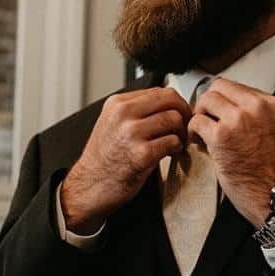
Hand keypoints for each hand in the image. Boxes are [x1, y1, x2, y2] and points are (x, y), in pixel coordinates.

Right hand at [61, 88, 190, 231]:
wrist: (90, 184)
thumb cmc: (104, 158)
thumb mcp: (113, 123)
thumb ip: (136, 110)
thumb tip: (167, 103)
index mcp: (118, 103)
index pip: (160, 91)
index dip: (177, 103)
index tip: (181, 114)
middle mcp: (123, 114)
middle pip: (170, 100)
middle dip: (184, 114)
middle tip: (184, 127)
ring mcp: (132, 133)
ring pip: (174, 119)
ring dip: (180, 133)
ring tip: (175, 142)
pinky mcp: (142, 154)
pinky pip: (172, 142)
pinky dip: (176, 148)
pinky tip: (169, 153)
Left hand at [187, 77, 274, 226]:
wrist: (270, 191)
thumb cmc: (267, 166)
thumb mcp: (268, 127)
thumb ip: (250, 111)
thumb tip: (221, 103)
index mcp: (269, 103)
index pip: (233, 85)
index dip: (220, 100)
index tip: (217, 114)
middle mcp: (255, 106)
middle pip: (217, 88)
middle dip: (207, 105)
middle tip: (206, 121)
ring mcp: (238, 119)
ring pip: (206, 100)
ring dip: (199, 116)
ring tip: (202, 133)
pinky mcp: (222, 135)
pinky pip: (196, 122)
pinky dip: (192, 132)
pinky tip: (199, 143)